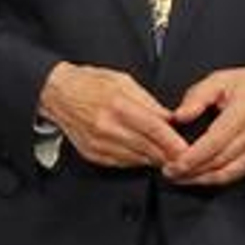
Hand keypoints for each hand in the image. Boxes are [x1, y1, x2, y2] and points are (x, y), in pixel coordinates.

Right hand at [38, 62, 188, 168]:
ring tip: (167, 155)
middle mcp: (107, 127)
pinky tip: (144, 154)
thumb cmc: (91, 83)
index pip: (153, 128)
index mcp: (117, 105)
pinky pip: (122, 163)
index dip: (173, 141)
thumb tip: (170, 118)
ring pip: (137, 159)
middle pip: (147, 148)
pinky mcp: (93, 154)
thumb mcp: (123, 81)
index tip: (187, 149)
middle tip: (184, 156)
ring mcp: (99, 144)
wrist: (57, 94)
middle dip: (168, 154)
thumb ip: (148, 102)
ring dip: (154, 159)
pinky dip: (137, 160)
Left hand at [163, 67, 244, 185]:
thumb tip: (180, 116)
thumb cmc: (243, 87)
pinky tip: (197, 178)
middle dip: (191, 170)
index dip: (193, 155)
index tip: (174, 163)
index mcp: (244, 111)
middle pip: (219, 160)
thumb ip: (197, 97)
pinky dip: (213, 180)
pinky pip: (233, 175)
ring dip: (200, 179)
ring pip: (226, 173)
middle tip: (169, 171)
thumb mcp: (218, 80)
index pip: (215, 141)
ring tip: (179, 177)